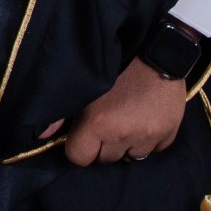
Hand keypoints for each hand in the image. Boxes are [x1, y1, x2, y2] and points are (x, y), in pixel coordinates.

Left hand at [59, 58, 187, 166]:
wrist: (156, 51)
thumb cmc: (115, 65)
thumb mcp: (84, 86)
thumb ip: (59, 113)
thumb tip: (42, 136)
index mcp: (98, 125)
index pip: (79, 158)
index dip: (79, 146)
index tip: (84, 132)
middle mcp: (123, 136)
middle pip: (104, 159)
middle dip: (102, 145)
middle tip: (107, 122)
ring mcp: (148, 137)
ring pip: (131, 157)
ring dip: (126, 144)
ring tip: (127, 120)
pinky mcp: (169, 135)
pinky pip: (154, 149)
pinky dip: (148, 140)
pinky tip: (145, 120)